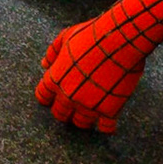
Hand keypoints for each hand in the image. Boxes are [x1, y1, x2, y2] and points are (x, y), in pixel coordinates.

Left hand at [34, 16, 146, 134]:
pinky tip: (108, 120)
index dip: (48, 97)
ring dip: (83, 118)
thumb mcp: (66, 37)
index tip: (54, 96)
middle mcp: (68, 96)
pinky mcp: (109, 110)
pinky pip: (105, 129)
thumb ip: (53, 52)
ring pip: (80, 124)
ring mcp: (88, 106)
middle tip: (72, 105)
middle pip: (59, 114)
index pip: (42, 97)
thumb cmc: (91, 34)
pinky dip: (106, 127)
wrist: (119, 39)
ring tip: (91, 110)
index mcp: (55, 78)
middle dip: (64, 110)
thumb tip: (44, 64)